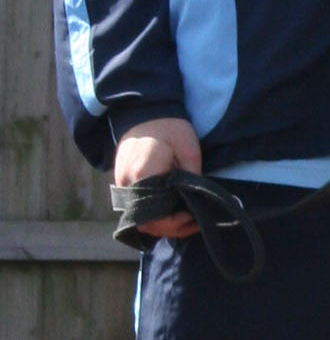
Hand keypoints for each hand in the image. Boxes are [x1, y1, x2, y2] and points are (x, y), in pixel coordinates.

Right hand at [113, 118, 203, 237]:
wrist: (146, 112)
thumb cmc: (170, 128)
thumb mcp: (189, 150)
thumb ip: (192, 178)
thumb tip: (197, 202)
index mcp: (143, 175)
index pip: (155, 216)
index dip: (175, 223)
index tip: (193, 217)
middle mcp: (127, 184)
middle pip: (145, 223)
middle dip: (171, 228)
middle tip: (194, 223)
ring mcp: (122, 184)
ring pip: (140, 218)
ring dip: (162, 223)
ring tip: (186, 219)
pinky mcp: (123, 183)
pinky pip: (137, 208)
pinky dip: (154, 214)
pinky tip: (173, 210)